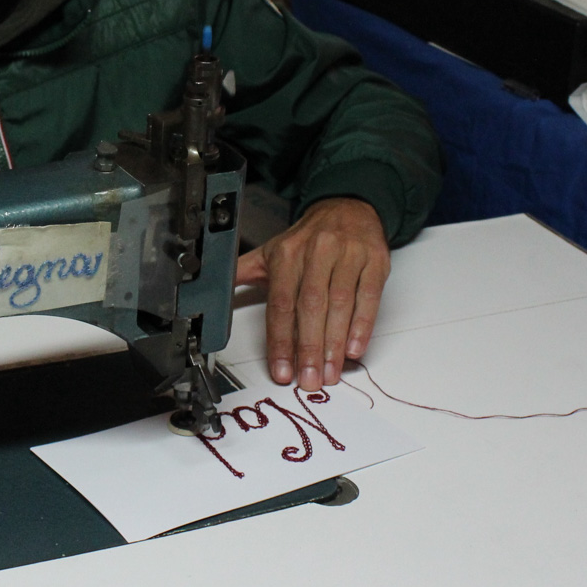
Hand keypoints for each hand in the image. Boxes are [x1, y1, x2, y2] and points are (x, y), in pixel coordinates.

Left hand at [235, 197, 389, 391]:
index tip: (282, 370)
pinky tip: (355, 348)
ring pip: (341, 303)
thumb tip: (211, 295)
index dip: (281, 340)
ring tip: (330, 372)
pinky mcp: (374, 260)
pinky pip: (369, 296)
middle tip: (309, 379)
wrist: (347, 207)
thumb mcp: (271, 251)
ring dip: (335, 343)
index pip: (280, 303)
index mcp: (286, 253)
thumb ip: (243, 275)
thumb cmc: (308, 239)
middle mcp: (316, 251)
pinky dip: (362, 325)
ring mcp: (348, 254)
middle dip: (309, 348)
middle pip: (310, 306)